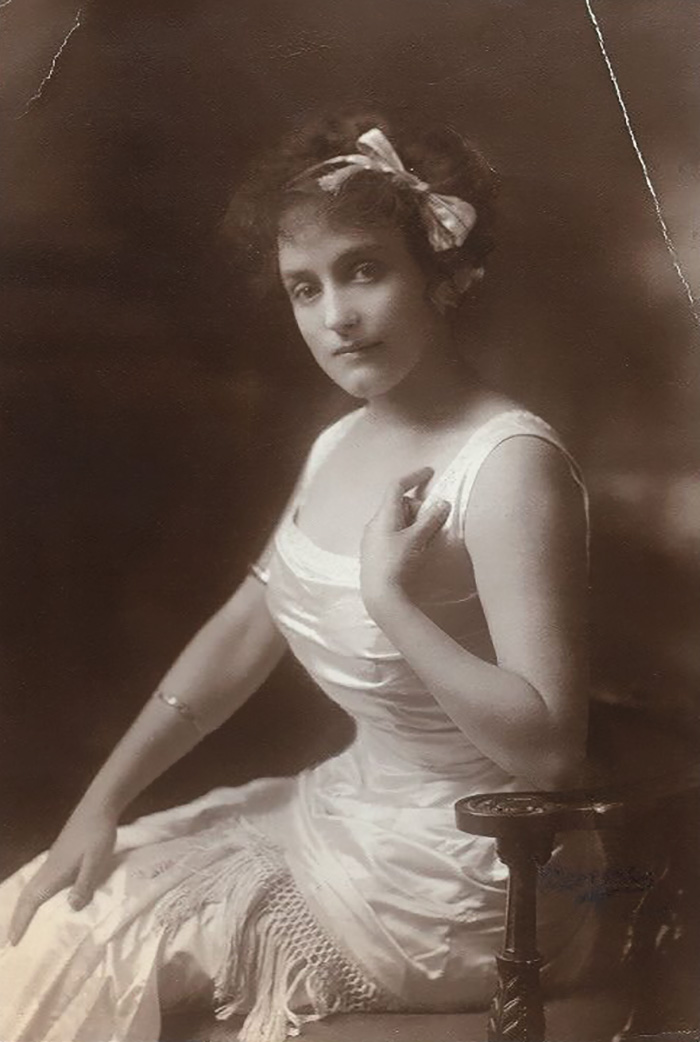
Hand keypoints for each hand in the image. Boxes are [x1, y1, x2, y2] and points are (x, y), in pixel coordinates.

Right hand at [8, 803, 117, 944]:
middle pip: (27, 895)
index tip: (12, 941)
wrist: (99, 806)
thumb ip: (84, 883)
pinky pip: (41, 881)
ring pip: (33, 887)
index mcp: (54, 872)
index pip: (31, 901)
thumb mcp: (96, 860)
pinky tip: (45, 898)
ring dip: (25, 906)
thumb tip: (71, 909)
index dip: (21, 921)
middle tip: (12, 938)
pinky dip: (36, 895)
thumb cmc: (98, 834)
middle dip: (18, 917)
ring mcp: (53, 860)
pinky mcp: (60, 855)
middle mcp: (49, 868)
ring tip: (24, 923)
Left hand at [360, 467, 450, 616]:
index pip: (396, 486)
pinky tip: (412, 549)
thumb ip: (430, 520)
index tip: (428, 472)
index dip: (413, 477)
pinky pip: (390, 534)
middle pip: (397, 504)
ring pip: (394, 520)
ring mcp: (371, 539)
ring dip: (411, 521)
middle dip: (416, 506)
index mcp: (383, 515)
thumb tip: (442, 504)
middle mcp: (373, 524)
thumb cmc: (397, 563)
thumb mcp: (416, 540)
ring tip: (425, 537)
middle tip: (432, 519)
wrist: (380, 595)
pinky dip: (404, 533)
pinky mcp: (373, 553)